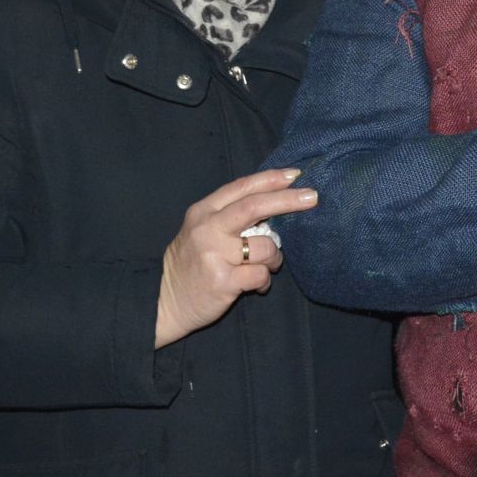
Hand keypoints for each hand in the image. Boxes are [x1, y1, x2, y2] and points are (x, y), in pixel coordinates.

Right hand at [155, 168, 317, 347]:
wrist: (163, 301)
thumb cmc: (190, 263)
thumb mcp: (200, 230)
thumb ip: (229, 215)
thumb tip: (274, 203)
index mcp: (203, 212)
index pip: (241, 187)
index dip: (270, 179)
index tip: (295, 175)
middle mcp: (208, 229)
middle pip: (255, 206)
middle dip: (288, 200)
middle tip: (313, 197)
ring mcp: (214, 256)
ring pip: (265, 246)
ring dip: (276, 256)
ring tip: (268, 265)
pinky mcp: (223, 282)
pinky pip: (261, 274)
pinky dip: (265, 280)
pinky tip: (256, 284)